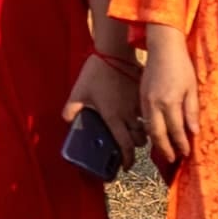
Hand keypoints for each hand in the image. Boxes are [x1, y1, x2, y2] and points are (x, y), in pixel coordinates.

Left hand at [71, 48, 144, 165]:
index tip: (125, 166)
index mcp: (113, 117)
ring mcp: (138, 104)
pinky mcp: (145, 93)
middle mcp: (128, 114)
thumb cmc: (95, 72)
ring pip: (148, 126)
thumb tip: (67, 121)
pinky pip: (150, 109)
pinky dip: (148, 115)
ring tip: (138, 132)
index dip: (126, 160)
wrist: (114, 52)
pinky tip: (144, 114)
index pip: (124, 146)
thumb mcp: (78, 92)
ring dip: (144, 131)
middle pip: (139, 140)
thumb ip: (71, 109)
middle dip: (136, 146)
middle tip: (130, 145)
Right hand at [136, 33, 197, 171]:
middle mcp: (154, 104)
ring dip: (156, 141)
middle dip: (165, 149)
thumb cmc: (181, 65)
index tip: (186, 153)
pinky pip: (144, 118)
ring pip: (148, 127)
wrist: (162, 47)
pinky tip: (156, 132)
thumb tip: (193, 132)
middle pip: (158, 134)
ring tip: (164, 150)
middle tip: (172, 159)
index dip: (181, 144)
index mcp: (170, 102)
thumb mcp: (192, 88)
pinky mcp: (141, 96)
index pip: (175, 130)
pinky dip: (150, 129)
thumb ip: (191, 111)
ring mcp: (145, 100)